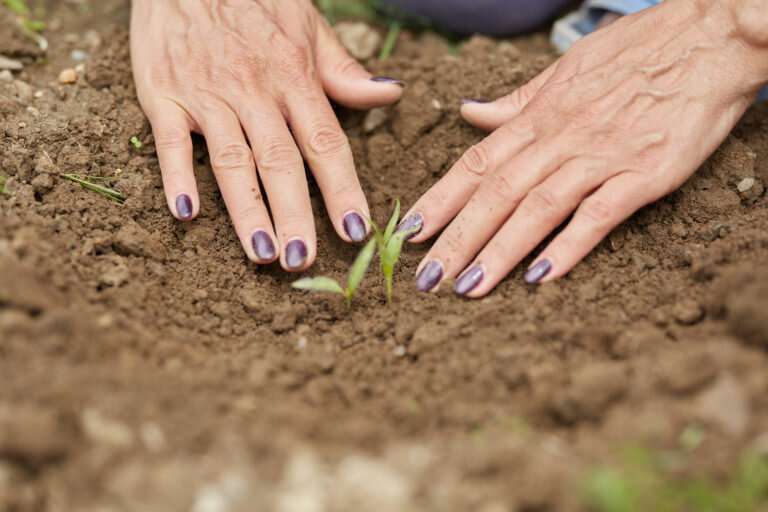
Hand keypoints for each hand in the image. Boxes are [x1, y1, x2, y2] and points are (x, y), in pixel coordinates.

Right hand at [130, 0, 402, 269]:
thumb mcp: (308, 26)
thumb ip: (345, 71)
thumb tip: (391, 96)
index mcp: (294, 77)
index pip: (325, 142)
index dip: (342, 189)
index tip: (356, 230)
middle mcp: (254, 90)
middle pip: (280, 162)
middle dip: (295, 214)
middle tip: (304, 260)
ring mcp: (207, 93)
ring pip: (231, 160)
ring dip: (247, 210)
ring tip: (262, 254)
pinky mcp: (163, 93)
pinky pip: (169, 140)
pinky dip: (176, 175)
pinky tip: (185, 212)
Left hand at [401, 0, 767, 296]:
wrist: (712, 36)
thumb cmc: (638, 50)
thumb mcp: (566, 67)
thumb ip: (515, 101)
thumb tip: (469, 114)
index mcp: (540, 114)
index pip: (477, 162)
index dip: (441, 199)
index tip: (409, 233)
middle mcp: (562, 136)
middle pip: (497, 193)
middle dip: (457, 239)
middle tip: (426, 279)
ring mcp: (603, 155)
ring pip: (537, 208)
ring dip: (499, 251)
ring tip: (467, 288)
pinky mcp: (646, 173)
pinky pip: (599, 214)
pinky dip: (568, 246)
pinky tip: (540, 277)